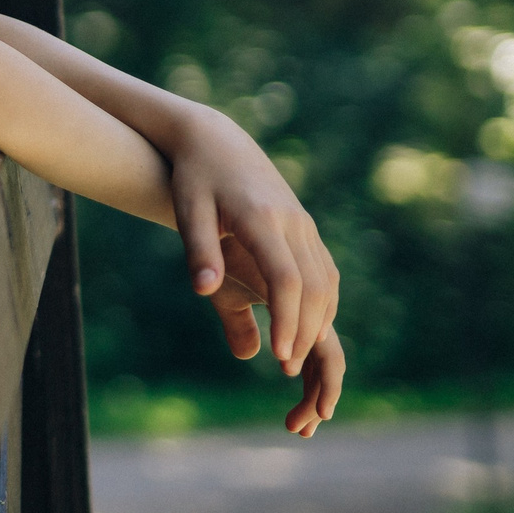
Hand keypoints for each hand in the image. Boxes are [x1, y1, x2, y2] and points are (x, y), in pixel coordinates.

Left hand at [162, 106, 338, 379]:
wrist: (215, 139)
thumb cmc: (193, 176)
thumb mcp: (188, 209)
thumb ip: (198, 250)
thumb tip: (203, 290)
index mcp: (262, 218)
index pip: (285, 279)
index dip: (287, 320)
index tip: (281, 357)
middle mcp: (292, 221)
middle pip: (313, 286)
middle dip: (306, 332)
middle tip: (291, 373)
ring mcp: (303, 224)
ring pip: (325, 281)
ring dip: (319, 322)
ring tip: (300, 359)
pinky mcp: (304, 227)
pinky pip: (323, 271)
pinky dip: (322, 303)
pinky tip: (310, 328)